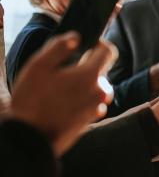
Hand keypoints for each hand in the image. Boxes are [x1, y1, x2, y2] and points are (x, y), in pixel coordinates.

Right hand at [11, 33, 115, 156]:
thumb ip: (59, 47)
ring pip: (97, 88)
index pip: (109, 52)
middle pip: (102, 71)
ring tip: (61, 88)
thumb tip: (76, 37)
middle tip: (64, 70)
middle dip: (87, 67)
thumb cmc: (32, 101)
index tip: (86, 45)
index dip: (99, 44)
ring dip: (85, 85)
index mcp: (90, 75)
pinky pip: (92, 104)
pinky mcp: (89, 121)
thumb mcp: (39, 67)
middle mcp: (99, 91)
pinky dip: (82, 100)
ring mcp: (96, 108)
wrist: (30, 139)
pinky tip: (63, 103)